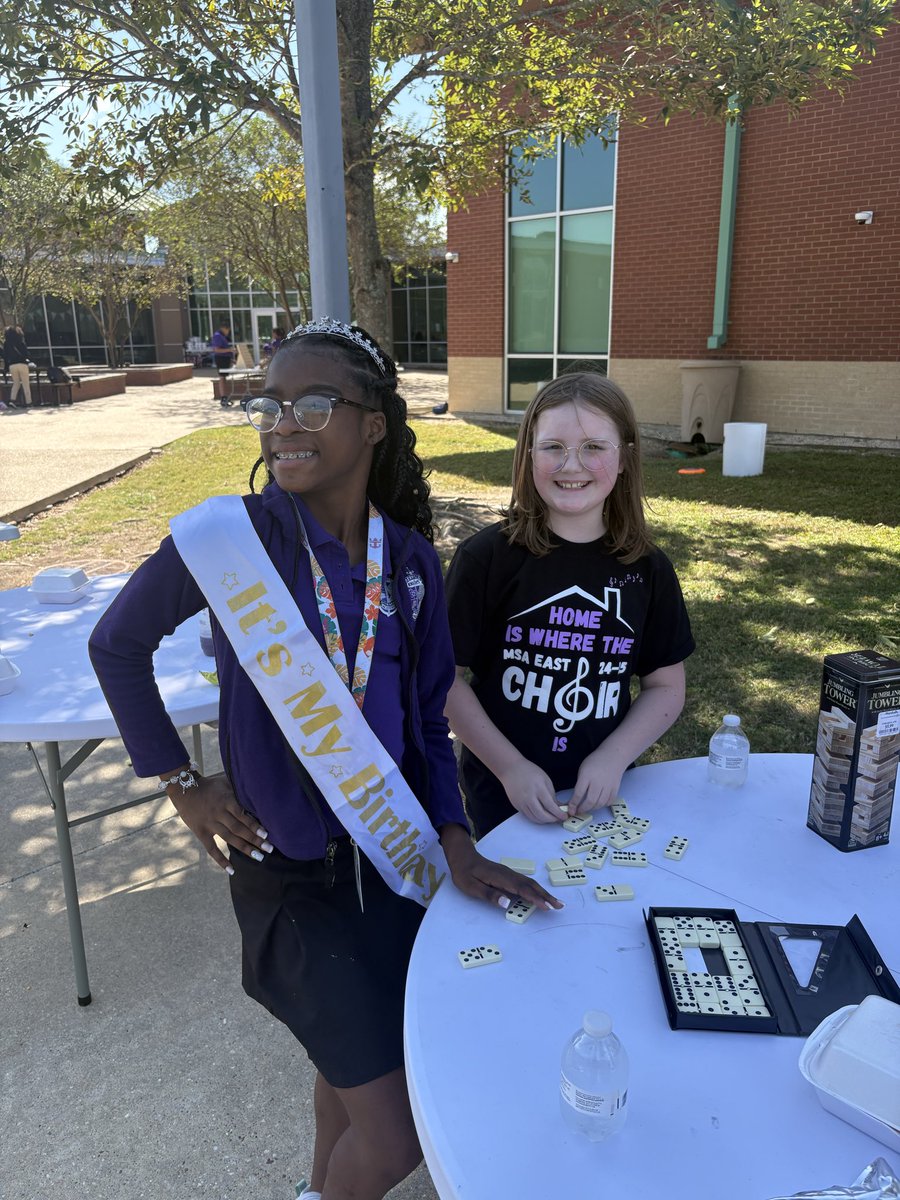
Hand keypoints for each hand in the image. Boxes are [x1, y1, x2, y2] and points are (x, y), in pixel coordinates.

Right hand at [167, 773, 271, 871]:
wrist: (185, 789)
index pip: (242, 815)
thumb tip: (258, 788)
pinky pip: (211, 849)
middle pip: (239, 829)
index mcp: (226, 800)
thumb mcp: (225, 781)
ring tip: (258, 857)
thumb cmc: (210, 785)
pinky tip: (231, 870)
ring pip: (229, 839)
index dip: (254, 825)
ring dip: (244, 848)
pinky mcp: (201, 832)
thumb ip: (239, 788)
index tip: (266, 834)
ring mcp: (210, 824)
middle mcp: (219, 813)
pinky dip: (220, 860)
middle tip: (269, 848)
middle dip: (255, 839)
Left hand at [440, 824, 562, 910]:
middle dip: (545, 895)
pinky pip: (525, 882)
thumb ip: (489, 895)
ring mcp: (509, 873)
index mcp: (500, 877)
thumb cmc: (464, 873)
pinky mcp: (508, 874)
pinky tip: (539, 894)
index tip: (547, 907)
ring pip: (529, 883)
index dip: (535, 898)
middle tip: (559, 906)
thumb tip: (508, 903)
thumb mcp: (471, 887)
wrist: (462, 856)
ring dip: (543, 892)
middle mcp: (508, 874)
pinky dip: (535, 889)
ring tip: (555, 902)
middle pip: (530, 885)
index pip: (521, 889)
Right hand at [498, 759, 566, 824]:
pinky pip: (528, 816)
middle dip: (552, 820)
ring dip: (544, 821)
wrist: (511, 769)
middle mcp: (529, 797)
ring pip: (534, 818)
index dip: (558, 814)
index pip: (550, 806)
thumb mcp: (545, 779)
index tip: (564, 816)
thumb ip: (552, 794)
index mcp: (539, 789)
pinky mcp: (516, 806)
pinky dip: (536, 818)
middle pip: (542, 816)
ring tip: (551, 818)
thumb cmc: (529, 771)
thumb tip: (558, 807)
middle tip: (558, 819)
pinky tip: (541, 815)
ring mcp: (521, 803)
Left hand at [568, 747, 626, 814]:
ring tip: (587, 808)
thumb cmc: (595, 761)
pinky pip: (609, 801)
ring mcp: (608, 786)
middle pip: (590, 801)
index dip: (573, 804)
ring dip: (592, 808)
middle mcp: (597, 783)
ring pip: (600, 803)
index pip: (578, 793)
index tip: (570, 810)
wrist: (613, 756)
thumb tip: (577, 798)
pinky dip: (603, 805)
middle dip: (582, 809)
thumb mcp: (583, 769)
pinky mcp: (615, 789)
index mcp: (587, 776)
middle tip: (578, 811)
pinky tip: (598, 804)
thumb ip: (580, 783)